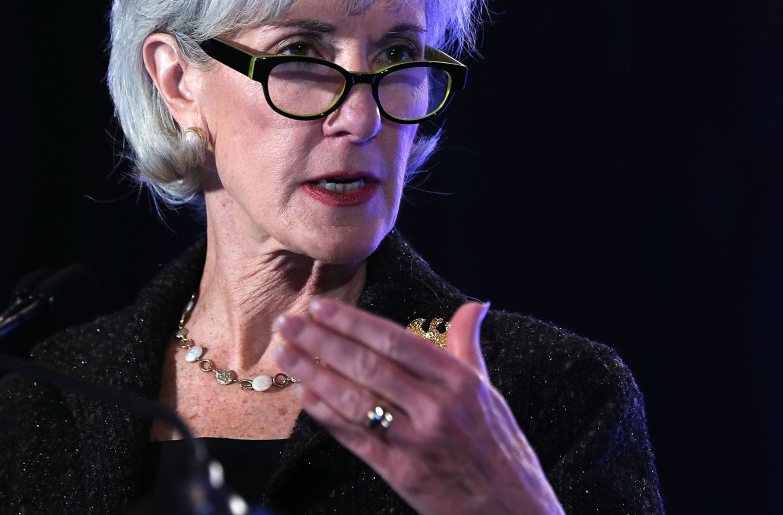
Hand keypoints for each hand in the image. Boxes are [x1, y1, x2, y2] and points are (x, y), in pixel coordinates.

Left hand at [274, 299, 563, 514]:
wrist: (513, 513)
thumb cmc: (499, 448)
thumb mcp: (489, 391)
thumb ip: (468, 345)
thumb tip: (476, 305)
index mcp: (457, 381)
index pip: (393, 341)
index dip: (353, 322)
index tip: (320, 307)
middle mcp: (435, 407)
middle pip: (366, 366)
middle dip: (320, 341)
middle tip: (287, 323)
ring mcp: (416, 441)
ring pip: (354, 399)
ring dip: (313, 373)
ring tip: (284, 354)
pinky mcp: (401, 472)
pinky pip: (355, 437)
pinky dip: (326, 414)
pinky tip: (304, 395)